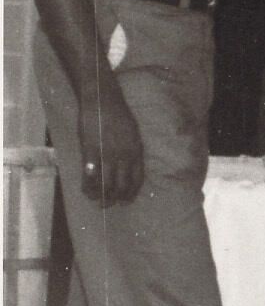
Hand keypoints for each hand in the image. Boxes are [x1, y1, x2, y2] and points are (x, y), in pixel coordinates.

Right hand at [82, 78, 144, 205]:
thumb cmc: (118, 116)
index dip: (132, 193)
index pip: (137, 179)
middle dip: (116, 199)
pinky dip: (88, 186)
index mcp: (136, 151)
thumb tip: (127, 168)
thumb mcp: (133, 134)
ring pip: (106, 184)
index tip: (126, 201)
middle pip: (121, 185)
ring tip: (98, 201)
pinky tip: (87, 191)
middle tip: (110, 204)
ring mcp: (107, 154)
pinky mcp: (90, 152)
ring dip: (102, 196)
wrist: (103, 101)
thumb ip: (131, 151)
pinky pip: (90, 175)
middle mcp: (124, 156)